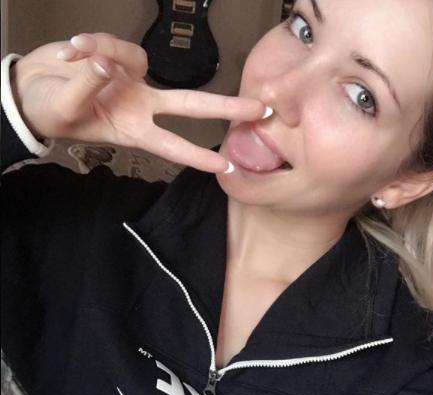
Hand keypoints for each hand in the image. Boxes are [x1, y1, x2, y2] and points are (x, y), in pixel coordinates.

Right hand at [11, 33, 268, 172]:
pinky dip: (89, 44)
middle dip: (223, 106)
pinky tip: (70, 51)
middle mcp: (140, 105)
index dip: (196, 155)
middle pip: (189, 103)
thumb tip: (108, 65)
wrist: (30, 91)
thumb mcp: (66, 111)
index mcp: (132, 130)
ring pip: (136, 57)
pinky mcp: (116, 55)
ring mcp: (131, 79)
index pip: (171, 144)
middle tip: (257, 110)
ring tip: (72, 55)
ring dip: (105, 52)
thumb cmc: (49, 113)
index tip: (225, 167)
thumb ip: (88, 88)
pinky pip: (111, 44)